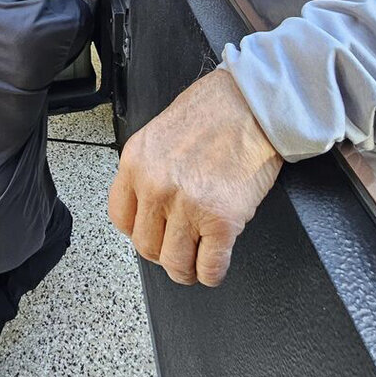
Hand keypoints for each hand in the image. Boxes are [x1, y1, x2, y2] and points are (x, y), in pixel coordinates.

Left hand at [108, 69, 282, 285]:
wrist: (253, 102)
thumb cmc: (215, 109)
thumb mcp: (161, 134)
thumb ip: (150, 169)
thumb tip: (151, 204)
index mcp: (136, 162)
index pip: (121, 218)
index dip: (139, 231)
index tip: (153, 232)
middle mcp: (155, 186)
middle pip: (146, 246)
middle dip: (163, 253)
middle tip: (178, 249)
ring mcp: (187, 206)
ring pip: (175, 264)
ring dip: (186, 270)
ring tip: (196, 264)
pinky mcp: (222, 220)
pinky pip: (209, 267)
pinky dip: (212, 273)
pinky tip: (216, 265)